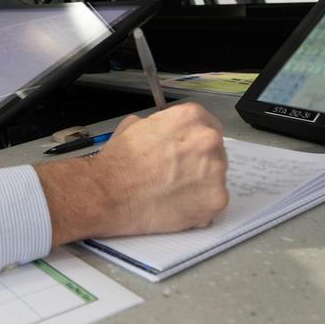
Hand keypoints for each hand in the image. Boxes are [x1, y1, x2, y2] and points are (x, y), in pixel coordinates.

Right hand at [37, 102, 228, 244]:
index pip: (207, 125)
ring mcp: (216, 172)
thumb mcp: (135, 125)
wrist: (107, 194)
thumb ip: (162, 126)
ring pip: (216, 178)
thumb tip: (167, 134)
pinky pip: (213, 201)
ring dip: (200, 184)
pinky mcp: (216, 200)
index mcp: (191, 117)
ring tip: (172, 191)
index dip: (194, 141)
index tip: (187, 152)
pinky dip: (198, 206)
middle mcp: (209, 140)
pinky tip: (176, 205)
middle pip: (215, 151)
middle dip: (199, 162)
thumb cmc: (118, 163)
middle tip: (176, 174)